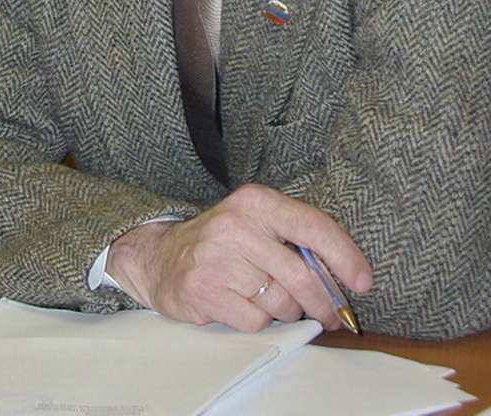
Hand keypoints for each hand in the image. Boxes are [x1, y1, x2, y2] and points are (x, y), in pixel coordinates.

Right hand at [105, 183, 372, 331]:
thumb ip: (296, 239)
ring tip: (274, 302)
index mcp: (255, 201)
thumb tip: (345, 276)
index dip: (344, 256)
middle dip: (323, 302)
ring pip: (280, 302)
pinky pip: (255, 320)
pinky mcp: (203, 289)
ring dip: (288, 312)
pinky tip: (245, 305)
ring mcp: (216, 258)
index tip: (362, 282)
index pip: (313, 225)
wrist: (160, 256)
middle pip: (300, 275)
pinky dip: (259, 321)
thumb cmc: (224, 243)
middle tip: (331, 314)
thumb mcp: (257, 223)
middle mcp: (235, 225)